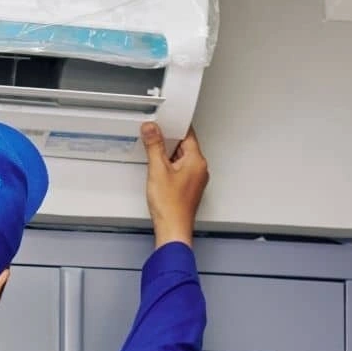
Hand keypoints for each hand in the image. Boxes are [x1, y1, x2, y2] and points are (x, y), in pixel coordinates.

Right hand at [141, 123, 208, 248]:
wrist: (173, 229)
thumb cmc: (171, 206)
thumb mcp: (157, 169)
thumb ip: (154, 146)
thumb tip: (152, 129)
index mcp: (197, 161)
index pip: (188, 134)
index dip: (175, 125)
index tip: (164, 120)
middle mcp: (199, 169)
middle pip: (184, 145)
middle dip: (168, 140)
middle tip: (154, 136)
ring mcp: (195, 179)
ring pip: (181, 157)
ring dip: (167, 154)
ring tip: (154, 156)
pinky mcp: (188, 187)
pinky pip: (179, 169)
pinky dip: (169, 166)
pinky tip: (159, 171)